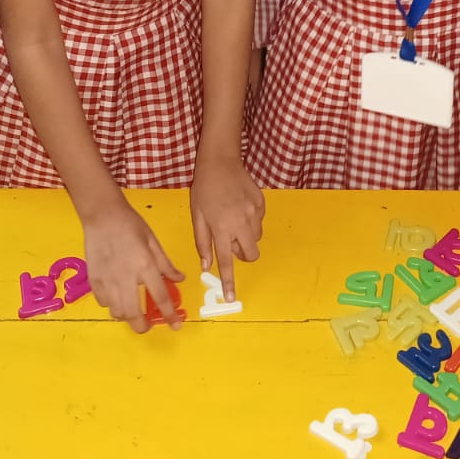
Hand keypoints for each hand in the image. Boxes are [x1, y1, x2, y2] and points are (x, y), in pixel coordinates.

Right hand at [80, 199, 184, 332]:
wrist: (102, 215)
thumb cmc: (131, 225)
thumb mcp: (153, 241)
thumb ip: (166, 264)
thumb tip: (180, 280)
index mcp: (145, 265)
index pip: (160, 296)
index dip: (170, 314)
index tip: (176, 325)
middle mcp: (126, 277)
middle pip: (133, 313)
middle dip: (142, 326)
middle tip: (148, 326)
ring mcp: (107, 279)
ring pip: (117, 311)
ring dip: (127, 316)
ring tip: (132, 310)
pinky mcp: (94, 279)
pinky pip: (103, 302)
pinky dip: (112, 304)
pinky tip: (116, 296)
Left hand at [190, 152, 264, 301]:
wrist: (221, 161)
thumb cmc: (204, 189)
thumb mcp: (197, 216)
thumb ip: (203, 242)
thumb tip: (206, 266)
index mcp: (221, 227)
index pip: (226, 261)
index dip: (229, 281)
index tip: (232, 297)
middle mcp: (241, 223)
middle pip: (251, 254)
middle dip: (242, 255)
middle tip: (230, 242)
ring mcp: (254, 213)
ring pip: (256, 239)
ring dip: (245, 237)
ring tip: (232, 219)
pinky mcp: (262, 204)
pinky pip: (259, 223)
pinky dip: (250, 222)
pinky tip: (239, 207)